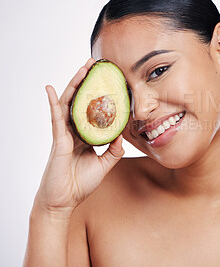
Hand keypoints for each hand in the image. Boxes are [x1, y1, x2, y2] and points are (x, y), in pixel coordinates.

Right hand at [34, 58, 124, 215]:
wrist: (64, 201)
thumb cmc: (81, 183)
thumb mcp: (104, 164)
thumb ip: (113, 150)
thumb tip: (121, 136)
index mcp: (85, 135)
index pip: (92, 110)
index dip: (99, 95)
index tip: (109, 80)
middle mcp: (74, 131)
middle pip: (80, 101)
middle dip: (87, 82)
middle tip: (95, 65)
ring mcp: (64, 134)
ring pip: (69, 104)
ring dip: (75, 85)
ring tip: (83, 68)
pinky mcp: (58, 141)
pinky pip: (56, 118)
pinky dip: (53, 102)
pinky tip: (52, 89)